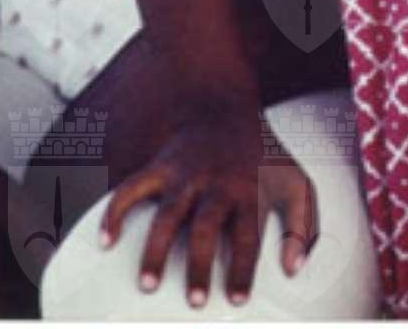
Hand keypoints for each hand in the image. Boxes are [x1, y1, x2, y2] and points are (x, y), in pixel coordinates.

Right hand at [98, 98, 317, 307]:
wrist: (224, 105)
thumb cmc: (262, 154)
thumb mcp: (295, 181)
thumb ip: (301, 225)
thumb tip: (294, 268)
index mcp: (249, 190)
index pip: (247, 235)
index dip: (242, 268)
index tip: (236, 299)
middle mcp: (215, 184)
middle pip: (204, 227)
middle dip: (198, 265)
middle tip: (194, 301)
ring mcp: (184, 175)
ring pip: (166, 214)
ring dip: (155, 250)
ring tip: (148, 283)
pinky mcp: (159, 167)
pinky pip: (132, 188)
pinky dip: (115, 212)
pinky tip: (106, 240)